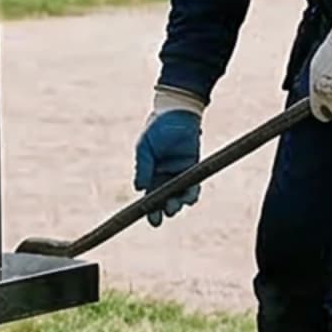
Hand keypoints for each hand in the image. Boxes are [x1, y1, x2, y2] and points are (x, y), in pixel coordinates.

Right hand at [133, 101, 204, 222]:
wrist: (179, 112)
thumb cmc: (158, 127)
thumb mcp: (145, 147)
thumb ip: (142, 167)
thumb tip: (138, 188)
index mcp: (150, 172)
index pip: (149, 195)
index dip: (150, 209)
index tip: (151, 220)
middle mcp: (164, 175)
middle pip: (164, 199)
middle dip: (164, 210)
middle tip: (164, 215)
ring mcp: (179, 172)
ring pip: (179, 195)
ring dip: (177, 203)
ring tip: (175, 205)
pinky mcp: (193, 167)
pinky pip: (193, 185)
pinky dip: (191, 194)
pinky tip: (188, 198)